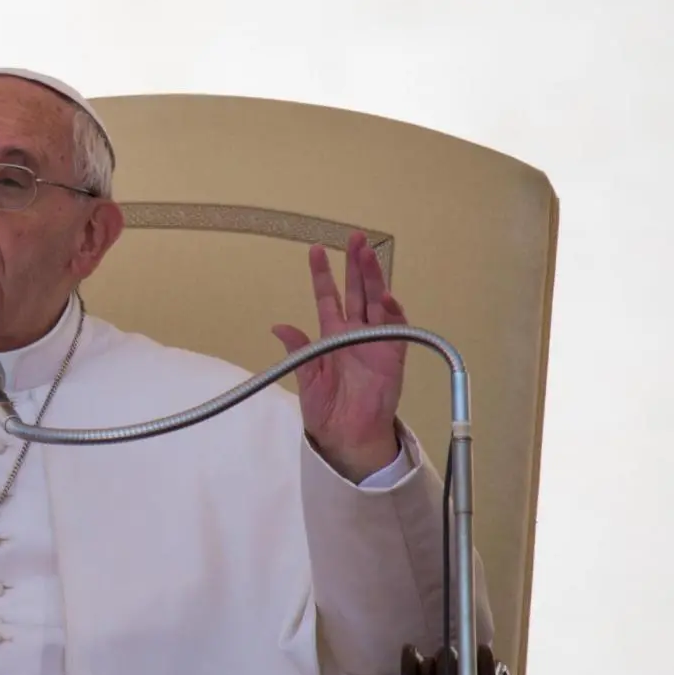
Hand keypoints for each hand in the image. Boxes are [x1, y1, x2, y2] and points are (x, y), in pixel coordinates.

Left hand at [271, 231, 406, 480]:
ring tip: (368, 254)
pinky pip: (395, 328)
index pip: (328, 298)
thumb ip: (298, 350)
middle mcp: (355, 333)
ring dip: (373, 278)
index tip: (315, 250)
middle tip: (354, 238)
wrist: (346, 436)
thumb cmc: (326, 409)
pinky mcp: (393, 355)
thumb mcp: (306, 377)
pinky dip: (391, 311)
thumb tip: (278, 326)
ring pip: (376, 302)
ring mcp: (376, 341)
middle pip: (356, 291)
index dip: (323, 275)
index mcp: (332, 335)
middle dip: (355, 265)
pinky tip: (384, 294)